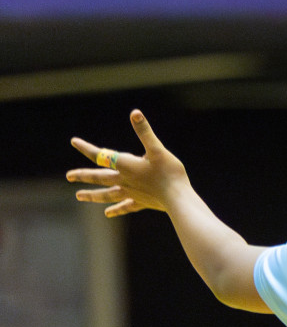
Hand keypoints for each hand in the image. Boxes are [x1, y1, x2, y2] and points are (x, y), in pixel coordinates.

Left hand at [67, 110, 187, 217]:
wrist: (178, 199)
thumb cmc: (169, 173)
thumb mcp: (158, 149)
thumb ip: (145, 132)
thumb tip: (135, 113)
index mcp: (126, 166)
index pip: (101, 155)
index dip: (86, 148)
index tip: (74, 142)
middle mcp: (125, 180)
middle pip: (99, 177)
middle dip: (83, 175)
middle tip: (69, 176)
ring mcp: (132, 193)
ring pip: (107, 194)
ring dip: (92, 195)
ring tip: (79, 196)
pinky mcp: (141, 202)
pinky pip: (125, 206)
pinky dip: (116, 209)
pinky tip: (108, 213)